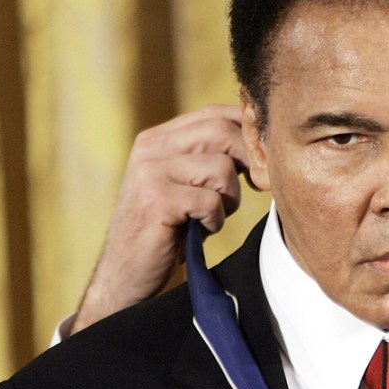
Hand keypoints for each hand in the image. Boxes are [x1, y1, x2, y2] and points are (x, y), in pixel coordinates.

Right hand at [71, 104, 248, 335]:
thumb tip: (261, 140)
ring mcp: (150, 171)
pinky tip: (198, 230)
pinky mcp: (156, 199)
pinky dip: (215, 221)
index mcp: (158, 138)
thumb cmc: (169, 230)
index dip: (246, 131)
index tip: (260, 159)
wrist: (127, 274)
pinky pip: (212, 201)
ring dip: (229, 198)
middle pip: (222, 132)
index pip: (215, 113)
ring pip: (222, 168)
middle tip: (247, 190)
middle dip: (246, 163)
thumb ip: (211, 157)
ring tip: (210, 215)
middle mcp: (151, 147)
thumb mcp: (188, 184)